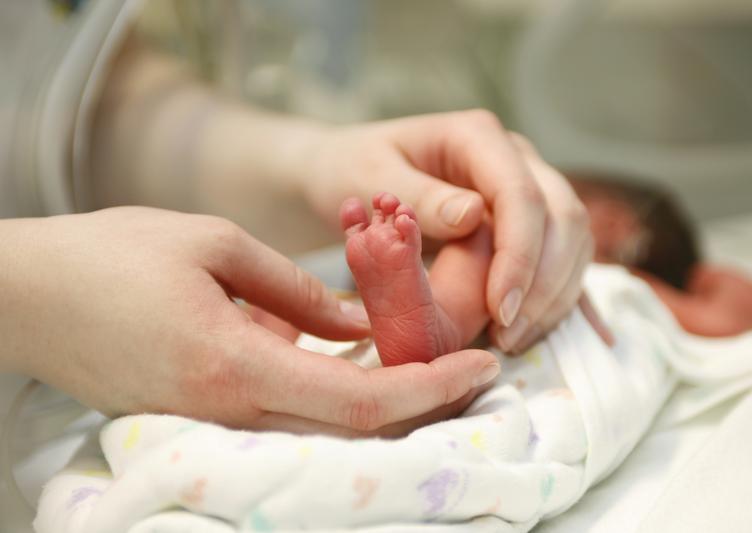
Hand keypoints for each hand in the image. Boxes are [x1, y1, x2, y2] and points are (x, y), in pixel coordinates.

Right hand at [0, 208, 498, 432]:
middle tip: (475, 365)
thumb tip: (357, 324)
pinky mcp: (203, 417)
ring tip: (435, 359)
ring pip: (326, 430)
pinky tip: (364, 365)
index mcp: (235, 364)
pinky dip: (339, 399)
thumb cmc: (112, 256)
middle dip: (426, 403)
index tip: (484, 366)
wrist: (32, 297)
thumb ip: (297, 291)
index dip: (431, 389)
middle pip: (354, 430)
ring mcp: (214, 424)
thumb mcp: (214, 246)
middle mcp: (230, 412)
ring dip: (389, 403)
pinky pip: (287, 417)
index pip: (360, 401)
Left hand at [303, 110, 608, 350]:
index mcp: (477, 137)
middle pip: (564, 217)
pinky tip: (540, 331)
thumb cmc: (352, 170)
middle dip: (544, 283)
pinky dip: (556, 296)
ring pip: (574, 241)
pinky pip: (563, 257)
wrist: (349, 168)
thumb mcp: (369, 178)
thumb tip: (473, 216)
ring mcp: (528, 186)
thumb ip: (417, 196)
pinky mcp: (529, 219)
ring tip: (512, 340)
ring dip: (554, 296)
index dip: (520, 256)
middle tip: (507, 336)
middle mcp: (515, 157)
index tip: (500, 309)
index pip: (521, 195)